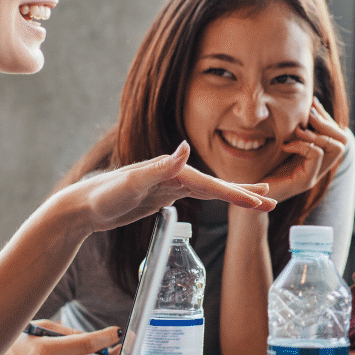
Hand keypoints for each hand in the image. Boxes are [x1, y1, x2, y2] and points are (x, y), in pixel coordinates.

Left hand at [69, 141, 274, 234]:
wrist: (82, 206)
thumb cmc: (103, 194)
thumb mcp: (131, 182)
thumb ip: (161, 166)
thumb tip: (187, 148)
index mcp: (174, 171)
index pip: (213, 185)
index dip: (238, 194)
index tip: (262, 201)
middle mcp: (176, 174)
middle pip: (218, 186)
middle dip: (246, 193)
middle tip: (273, 200)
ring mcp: (171, 185)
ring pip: (211, 190)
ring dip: (235, 194)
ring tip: (258, 198)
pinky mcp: (164, 195)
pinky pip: (199, 196)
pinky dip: (216, 197)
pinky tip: (223, 198)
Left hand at [264, 98, 347, 203]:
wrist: (250, 195)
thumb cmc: (261, 169)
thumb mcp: (280, 144)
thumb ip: (293, 132)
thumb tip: (303, 107)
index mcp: (317, 159)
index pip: (338, 135)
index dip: (327, 117)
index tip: (312, 105)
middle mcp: (320, 168)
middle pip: (343, 141)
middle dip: (328, 123)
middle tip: (309, 115)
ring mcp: (314, 176)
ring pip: (336, 148)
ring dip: (318, 134)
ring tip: (299, 130)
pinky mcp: (304, 181)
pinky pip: (316, 155)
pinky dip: (303, 144)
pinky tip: (286, 146)